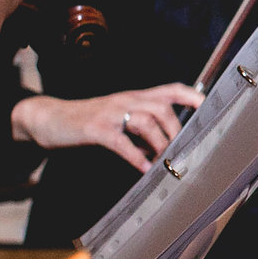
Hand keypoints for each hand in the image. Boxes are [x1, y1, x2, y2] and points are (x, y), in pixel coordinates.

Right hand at [17, 81, 203, 169]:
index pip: (169, 89)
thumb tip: (163, 148)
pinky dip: (135, 156)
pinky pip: (121, 142)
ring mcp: (110, 113)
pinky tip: (144, 168)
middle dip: (175, 130)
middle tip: (180, 151)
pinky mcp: (96, 129)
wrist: (50, 118)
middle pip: (162, 108)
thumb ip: (141, 130)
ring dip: (159, 144)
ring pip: (145, 122)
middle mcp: (124, 100)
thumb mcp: (118, 118)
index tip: (207, 106)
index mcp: (133, 97)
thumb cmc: (88, 120)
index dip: (190, 95)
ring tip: (164, 162)